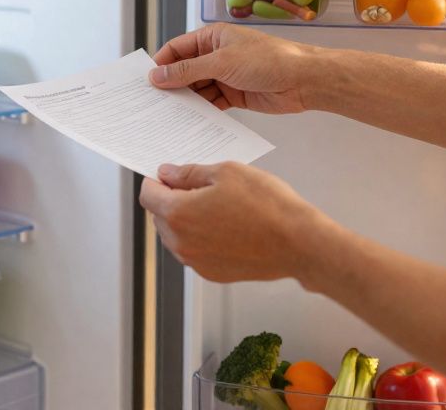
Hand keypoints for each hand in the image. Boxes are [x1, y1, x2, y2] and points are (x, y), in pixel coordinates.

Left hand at [138, 161, 323, 283]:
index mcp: (178, 214)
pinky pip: (195, 252)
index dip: (156, 181)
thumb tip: (167, 174)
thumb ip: (189, 173)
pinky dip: (202, 238)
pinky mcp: (212, 273)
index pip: (147, 195)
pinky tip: (227, 227)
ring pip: (176, 236)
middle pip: (159, 216)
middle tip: (201, 187)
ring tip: (219, 207)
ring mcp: (196, 261)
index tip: (169, 176)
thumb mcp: (227, 173)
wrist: (298, 243)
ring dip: (187, 220)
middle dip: (172, 200)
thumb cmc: (267, 205)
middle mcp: (181, 242)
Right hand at [149, 24, 319, 114]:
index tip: (147, 82)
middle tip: (153, 102)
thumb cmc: (268, 60)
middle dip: (171, 85)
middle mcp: (217, 55)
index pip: (178, 48)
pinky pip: (211, 102)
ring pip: (197, 88)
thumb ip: (187, 70)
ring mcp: (226, 76)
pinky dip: (201, 110)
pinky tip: (190, 120)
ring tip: (168, 114)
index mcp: (213, 37)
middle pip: (185, 70)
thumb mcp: (222, 63)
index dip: (161, 63)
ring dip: (185, 100)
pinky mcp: (234, 95)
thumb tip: (157, 75)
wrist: (303, 81)